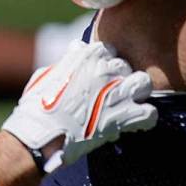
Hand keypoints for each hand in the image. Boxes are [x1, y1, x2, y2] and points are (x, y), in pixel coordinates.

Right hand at [1, 40, 156, 172]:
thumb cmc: (35, 109)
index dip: (103, 63)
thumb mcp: (45, 76)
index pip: (107, 50)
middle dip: (119, 78)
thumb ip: (66, 61)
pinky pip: (150, 113)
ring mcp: (116, 93)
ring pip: (143, 84)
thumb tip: (76, 49)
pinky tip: (133, 124)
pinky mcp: (124, 117)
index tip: (97, 75)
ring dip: (136, 94)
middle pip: (126, 66)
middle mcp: (104, 71)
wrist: (39, 136)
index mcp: (85, 58)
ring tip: (126, 105)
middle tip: (109, 94)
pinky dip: (144, 120)